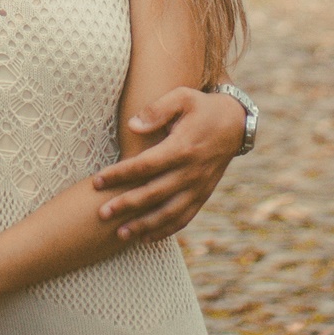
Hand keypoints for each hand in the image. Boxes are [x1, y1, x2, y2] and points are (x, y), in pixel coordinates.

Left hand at [92, 86, 244, 241]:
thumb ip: (157, 110)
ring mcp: (198, 187)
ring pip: (169, 213)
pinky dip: (165, 230)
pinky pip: (184, 217)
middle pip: (153, 193)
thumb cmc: (201, 107)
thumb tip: (133, 126)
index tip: (97, 182)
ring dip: (144, 225)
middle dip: (126, 205)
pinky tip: (145, 237)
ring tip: (120, 234)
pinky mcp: (203, 195)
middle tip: (101, 214)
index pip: (144, 165)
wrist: (235, 124)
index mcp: (182, 148)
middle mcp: (191, 172)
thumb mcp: (182, 97)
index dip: (120, 175)